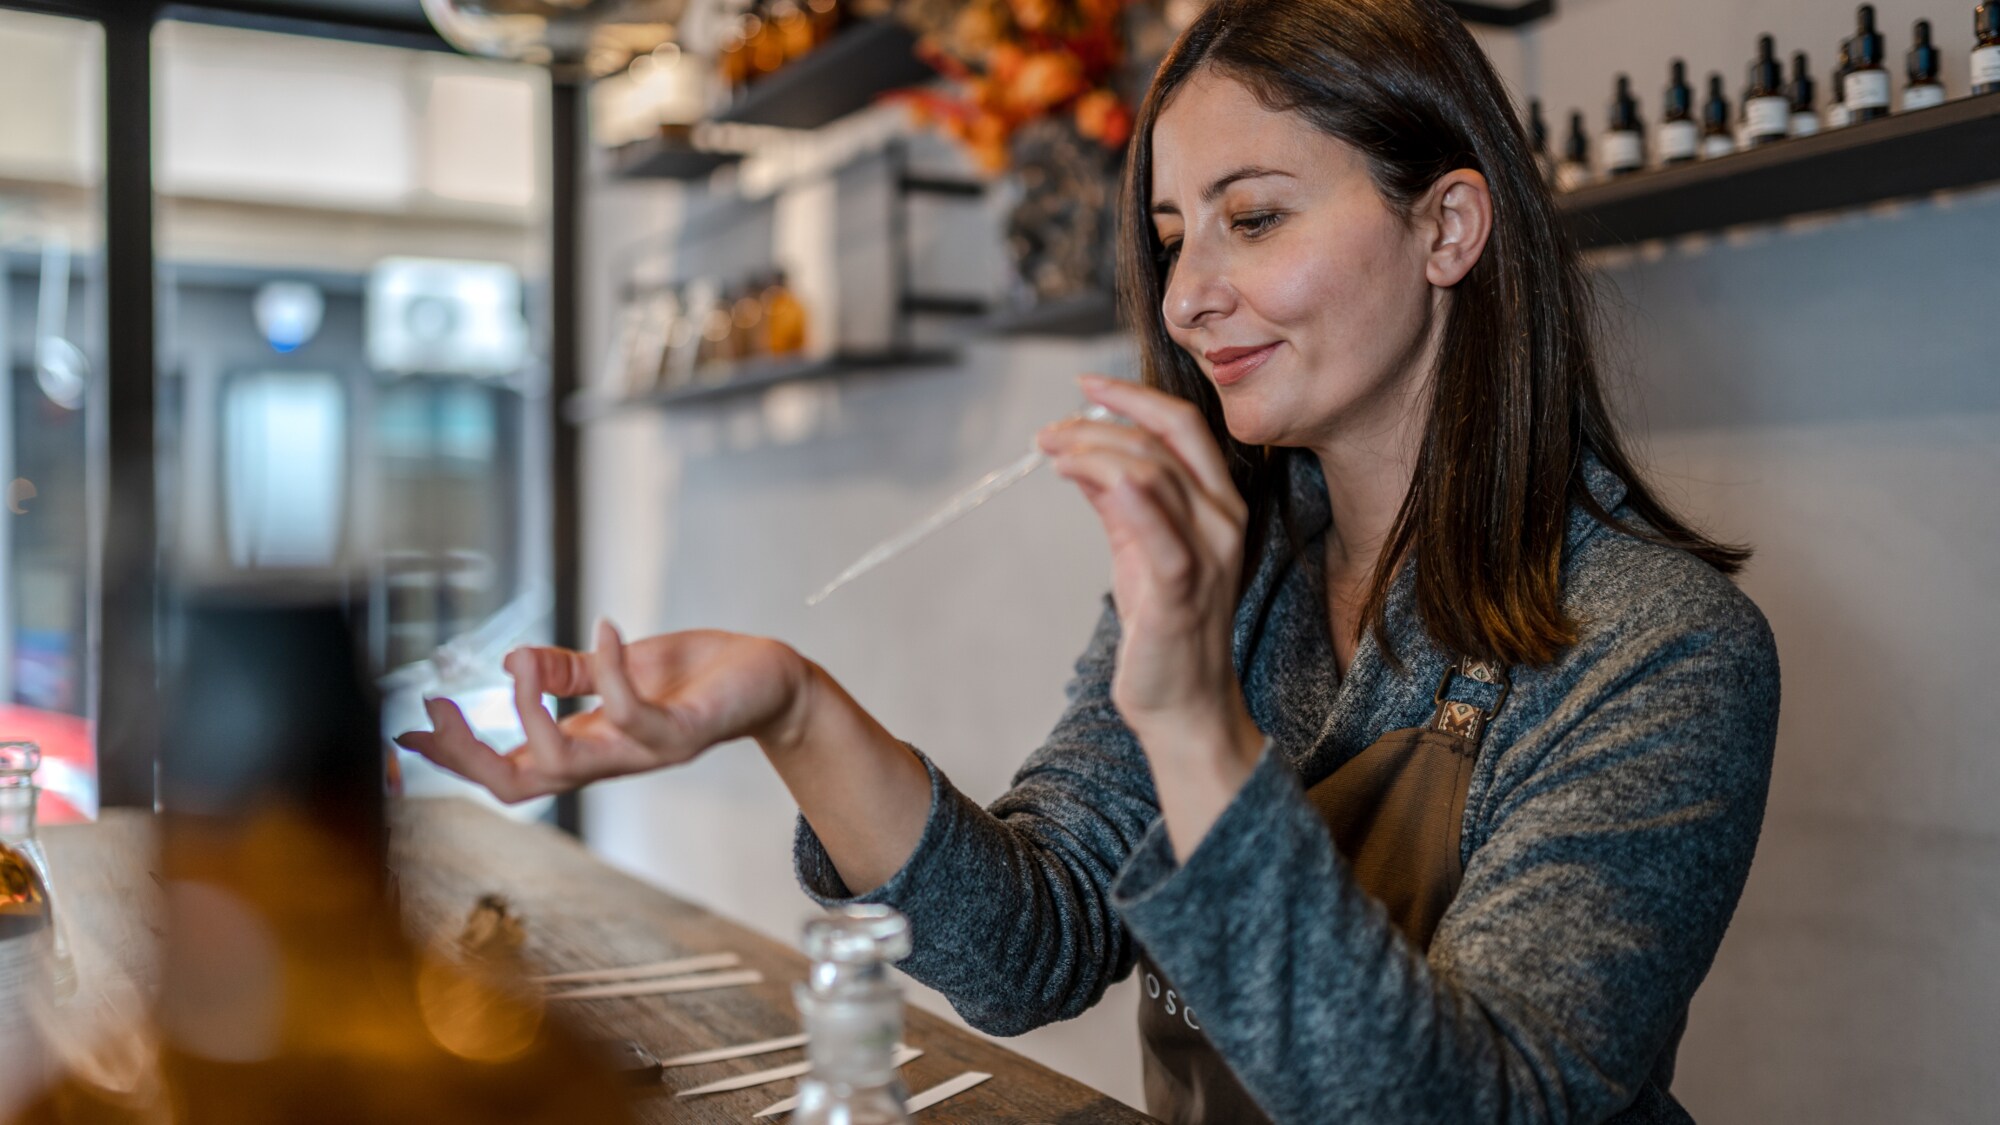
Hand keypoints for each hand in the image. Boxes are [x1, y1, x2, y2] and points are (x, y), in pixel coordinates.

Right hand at [395, 621, 809, 802]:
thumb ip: (566, 670)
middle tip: (434, 711)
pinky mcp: (683, 733)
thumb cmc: (695, 677)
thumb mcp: (619, 668)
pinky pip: (634, 716)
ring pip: (566, 763)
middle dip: (468, 756)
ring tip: (517, 665)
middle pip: (521, 784)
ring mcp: (645, 752)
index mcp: (587, 746)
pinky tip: (605, 628)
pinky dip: (610, 672)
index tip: (404, 735)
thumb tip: (508, 659)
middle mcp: (609, 759)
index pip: (507, 771)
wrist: (771, 681)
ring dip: (530, 713)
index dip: (454, 761)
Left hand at [1038, 376, 1258, 756]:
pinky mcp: (1183, 590)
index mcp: (1218, 503)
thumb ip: (1116, 500)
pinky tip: (1079, 474)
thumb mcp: (1137, 548)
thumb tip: (1079, 453)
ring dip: (1093, 451)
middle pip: (1171, 436)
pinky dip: (1125, 495)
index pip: (1181, 425)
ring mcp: (1209, 554)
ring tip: (1050, 452)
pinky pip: (1160, 533)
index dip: (1132, 396)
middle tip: (1052, 427)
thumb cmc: (1165, 626)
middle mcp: (1223, 519)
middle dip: (1107, 416)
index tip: (1084, 384)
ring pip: (1154, 473)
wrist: (1184, 703)